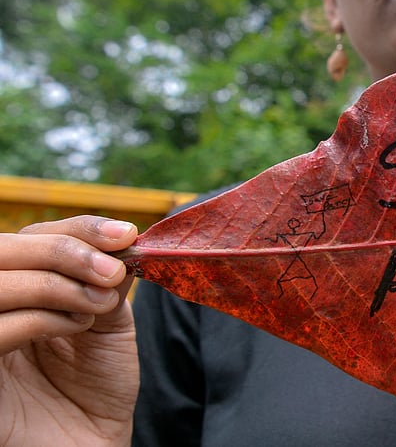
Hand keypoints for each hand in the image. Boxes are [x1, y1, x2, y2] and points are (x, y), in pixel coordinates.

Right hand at [0, 216, 138, 445]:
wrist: (91, 443)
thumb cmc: (96, 386)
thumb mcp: (109, 321)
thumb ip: (106, 279)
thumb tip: (120, 238)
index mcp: (20, 286)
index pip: (31, 236)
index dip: (76, 229)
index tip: (125, 235)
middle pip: (2, 249)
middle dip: (64, 251)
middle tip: (111, 272)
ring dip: (56, 284)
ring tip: (99, 304)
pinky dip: (39, 318)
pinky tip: (76, 326)